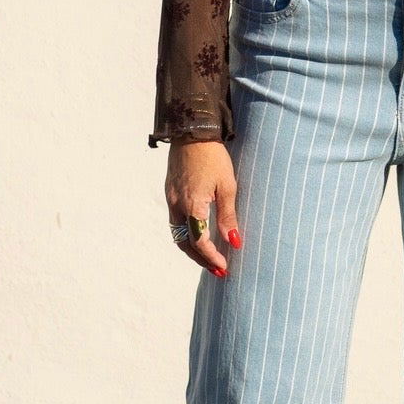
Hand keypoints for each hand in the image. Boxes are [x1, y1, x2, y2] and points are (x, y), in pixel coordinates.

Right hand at [165, 139, 241, 278]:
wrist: (192, 133)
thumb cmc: (213, 158)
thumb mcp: (227, 186)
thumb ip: (228, 216)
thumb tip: (233, 242)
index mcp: (192, 206)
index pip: (199, 242)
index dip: (211, 258)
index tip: (224, 267)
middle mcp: (177, 206)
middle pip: (185, 244)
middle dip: (202, 260)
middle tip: (218, 270)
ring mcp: (171, 200)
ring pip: (178, 235)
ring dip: (192, 250)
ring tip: (209, 259)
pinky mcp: (170, 193)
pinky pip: (175, 222)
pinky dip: (186, 236)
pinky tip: (198, 237)